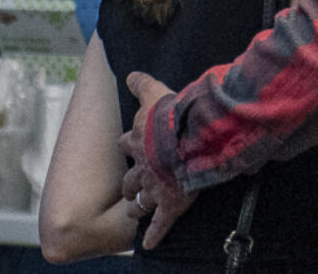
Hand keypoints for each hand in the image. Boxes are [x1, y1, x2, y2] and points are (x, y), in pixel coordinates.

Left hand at [117, 72, 197, 249]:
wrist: (189, 139)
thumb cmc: (174, 116)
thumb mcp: (156, 92)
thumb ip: (143, 84)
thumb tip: (130, 73)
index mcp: (139, 142)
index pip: (128, 143)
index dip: (129, 144)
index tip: (129, 144)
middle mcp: (142, 167)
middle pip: (130, 178)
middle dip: (130, 183)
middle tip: (131, 186)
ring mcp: (155, 187)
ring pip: (140, 201)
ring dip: (138, 206)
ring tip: (136, 211)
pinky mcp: (169, 204)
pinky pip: (160, 223)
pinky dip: (154, 234)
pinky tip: (149, 243)